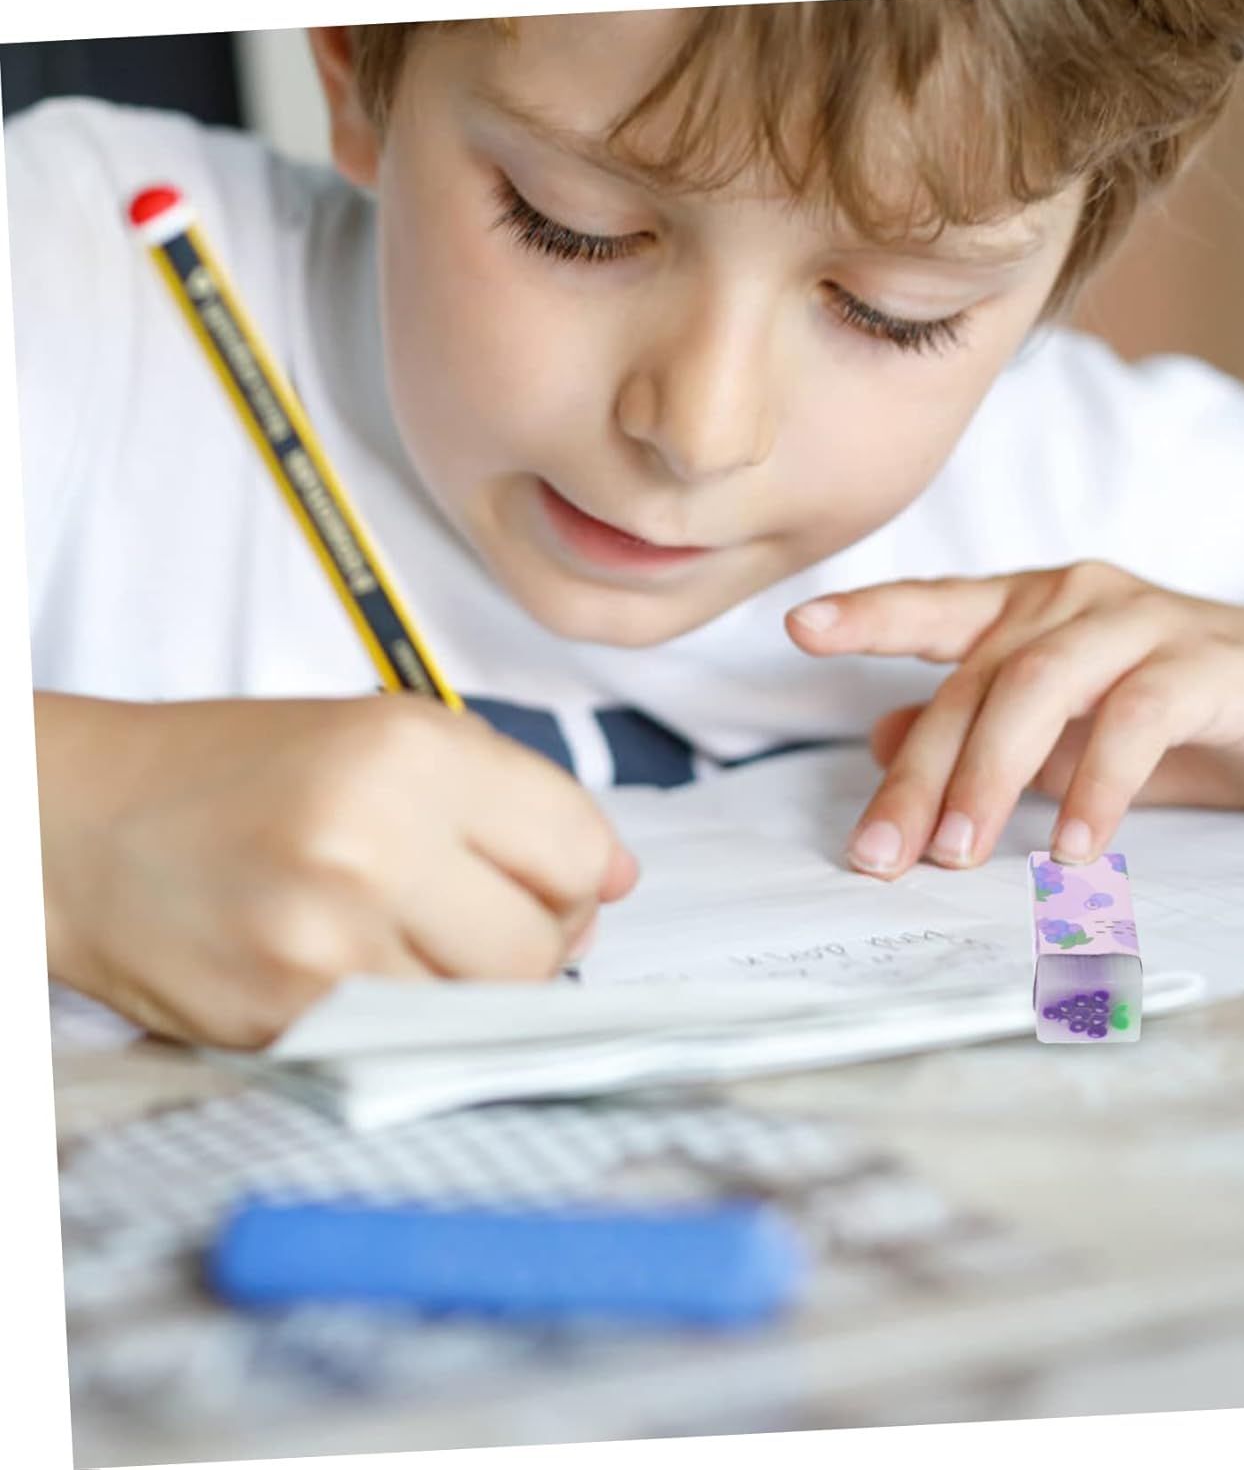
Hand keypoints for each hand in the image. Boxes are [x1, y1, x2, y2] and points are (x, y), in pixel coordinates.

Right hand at [36, 693, 637, 1046]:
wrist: (87, 825)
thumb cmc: (245, 774)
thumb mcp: (388, 737)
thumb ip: (515, 799)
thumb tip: (618, 877)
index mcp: (409, 752)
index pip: (579, 848)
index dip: (579, 874)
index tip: (548, 879)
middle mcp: (372, 843)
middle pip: (543, 946)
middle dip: (535, 941)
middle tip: (480, 918)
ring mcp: (325, 943)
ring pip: (486, 1009)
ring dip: (474, 989)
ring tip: (413, 942)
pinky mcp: (286, 1021)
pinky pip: (413, 1045)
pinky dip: (413, 1022)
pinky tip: (367, 974)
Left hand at [786, 561, 1243, 878]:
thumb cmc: (1184, 714)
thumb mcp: (1067, 730)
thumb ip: (982, 730)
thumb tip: (883, 739)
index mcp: (1034, 607)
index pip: (937, 606)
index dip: (869, 614)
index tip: (797, 628)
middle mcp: (1077, 599)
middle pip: (975, 679)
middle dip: (920, 774)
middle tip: (878, 857)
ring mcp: (1144, 622)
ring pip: (1040, 685)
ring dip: (990, 777)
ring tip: (957, 857)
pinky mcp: (1210, 666)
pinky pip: (1136, 719)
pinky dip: (1096, 783)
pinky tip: (1073, 847)